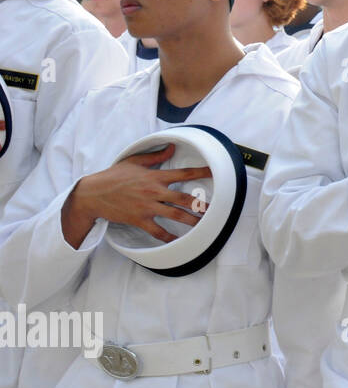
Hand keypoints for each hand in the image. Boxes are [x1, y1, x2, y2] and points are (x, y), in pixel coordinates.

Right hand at [61, 144, 211, 247]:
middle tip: (215, 208)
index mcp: (154, 176)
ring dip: (190, 220)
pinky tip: (178, 240)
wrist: (92, 194)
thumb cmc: (113, 176)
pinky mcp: (139, 219)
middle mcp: (153, 191)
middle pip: (183, 198)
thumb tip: (172, 147)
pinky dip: (168, 237)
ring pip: (174, 215)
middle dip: (200, 204)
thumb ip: (155, 156)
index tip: (214, 172)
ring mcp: (147, 207)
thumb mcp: (133, 161)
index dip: (200, 173)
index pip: (183, 174)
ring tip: (203, 225)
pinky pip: (157, 231)